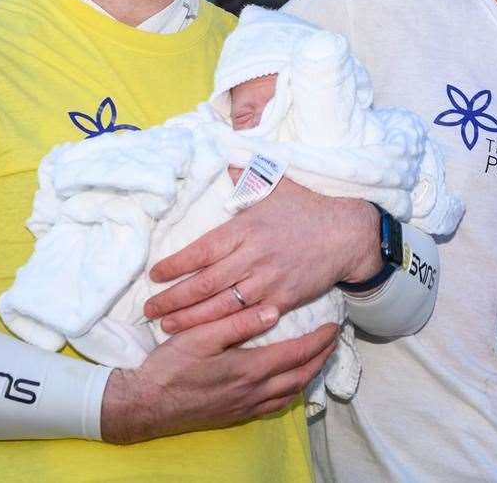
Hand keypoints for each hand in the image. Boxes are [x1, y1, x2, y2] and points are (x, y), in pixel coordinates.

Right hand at [101, 304, 336, 443]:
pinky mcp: (234, 417)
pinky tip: (287, 385)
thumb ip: (238, 323)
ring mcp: (245, 407)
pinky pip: (274, 407)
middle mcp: (254, 392)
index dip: (319, 340)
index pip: (297, 353)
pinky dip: (289, 393)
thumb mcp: (201, 336)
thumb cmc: (170, 366)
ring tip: (316, 359)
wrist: (145, 405)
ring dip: (308, 376)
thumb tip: (274, 310)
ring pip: (291, 394)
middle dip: (321, 358)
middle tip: (333, 342)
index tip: (334, 326)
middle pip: (301, 376)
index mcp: (250, 369)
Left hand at [145, 179, 376, 332]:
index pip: (201, 251)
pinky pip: (248, 318)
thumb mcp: (278, 186)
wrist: (347, 234)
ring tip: (167, 326)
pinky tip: (208, 336)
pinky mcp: (282, 299)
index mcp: (245, 229)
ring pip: (221, 306)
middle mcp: (252, 256)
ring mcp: (267, 280)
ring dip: (191, 319)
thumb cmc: (309, 209)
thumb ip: (248, 176)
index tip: (156, 275)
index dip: (175, 265)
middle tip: (149, 309)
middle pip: (204, 284)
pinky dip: (225, 329)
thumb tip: (228, 158)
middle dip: (173, 299)